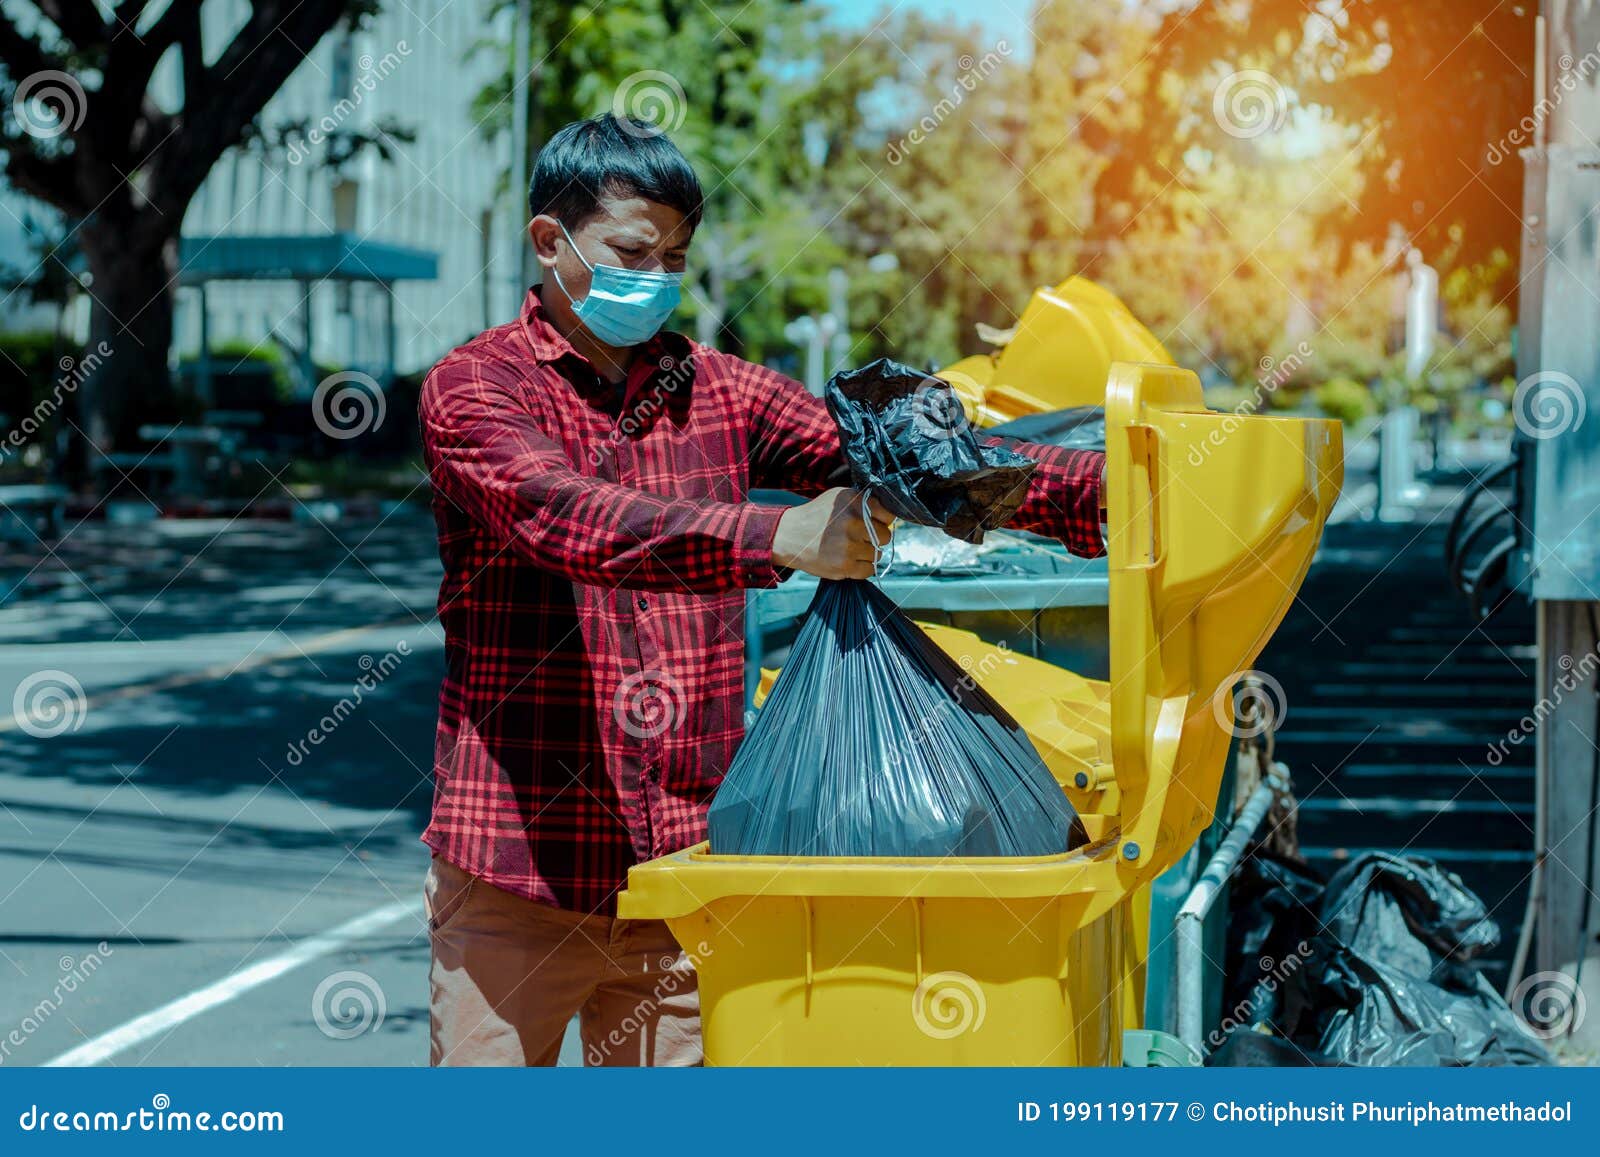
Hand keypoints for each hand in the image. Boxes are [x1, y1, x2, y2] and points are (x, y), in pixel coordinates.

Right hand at [770, 487, 894, 579]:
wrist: (789, 536)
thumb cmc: (818, 516)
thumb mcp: (838, 498)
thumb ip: (864, 502)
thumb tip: (891, 516)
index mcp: (854, 502)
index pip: (889, 514)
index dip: (883, 520)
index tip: (875, 523)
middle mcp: (853, 522)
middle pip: (886, 536)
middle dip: (875, 538)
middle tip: (858, 537)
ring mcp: (849, 545)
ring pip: (877, 554)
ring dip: (866, 553)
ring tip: (848, 547)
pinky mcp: (844, 566)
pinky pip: (869, 570)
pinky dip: (861, 567)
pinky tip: (848, 559)